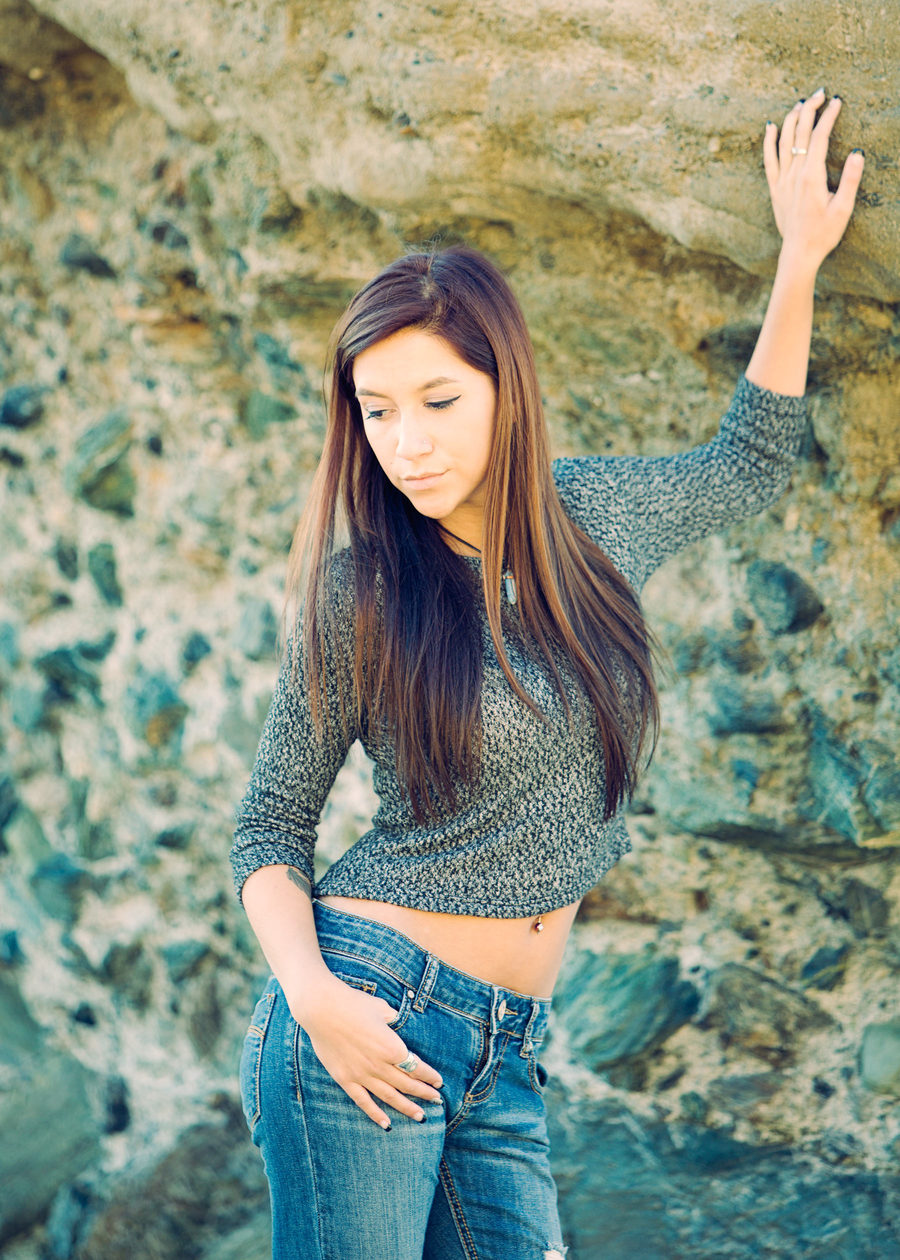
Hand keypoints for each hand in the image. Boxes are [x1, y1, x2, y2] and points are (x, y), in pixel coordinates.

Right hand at [294, 975, 443, 1127]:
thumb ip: (394, 1020)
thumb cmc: (353, 1003)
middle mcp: (379, 1064)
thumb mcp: (381, 1008)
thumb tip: (400, 1023)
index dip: (429, 1076)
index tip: (439, 1082)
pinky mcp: (345, 1079)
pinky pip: (363, 1101)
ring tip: (421, 1116)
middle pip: (406, 1084)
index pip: (416, 1067)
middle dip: (424, 1093)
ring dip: (406, 1107)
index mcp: (391, 1046)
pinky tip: (387, 1124)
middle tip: (437, 1101)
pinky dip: (376, 1114)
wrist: (321, 1008)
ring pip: (389, 1097)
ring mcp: (361, 1074)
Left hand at [763, 88, 863, 270]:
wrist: (798, 253)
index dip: (828, 116)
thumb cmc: (823, 233)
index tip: (837, 101)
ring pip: (783, 142)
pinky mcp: (774, 188)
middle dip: (810, 109)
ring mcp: (782, 181)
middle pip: (801, 133)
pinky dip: (769, 141)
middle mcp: (794, 175)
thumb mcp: (843, 208)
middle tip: (821, 93)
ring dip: (792, 119)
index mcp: (811, 177)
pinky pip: (768, 159)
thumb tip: (857, 152)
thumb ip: (850, 179)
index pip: (819, 137)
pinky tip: (771, 126)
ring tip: (801, 103)